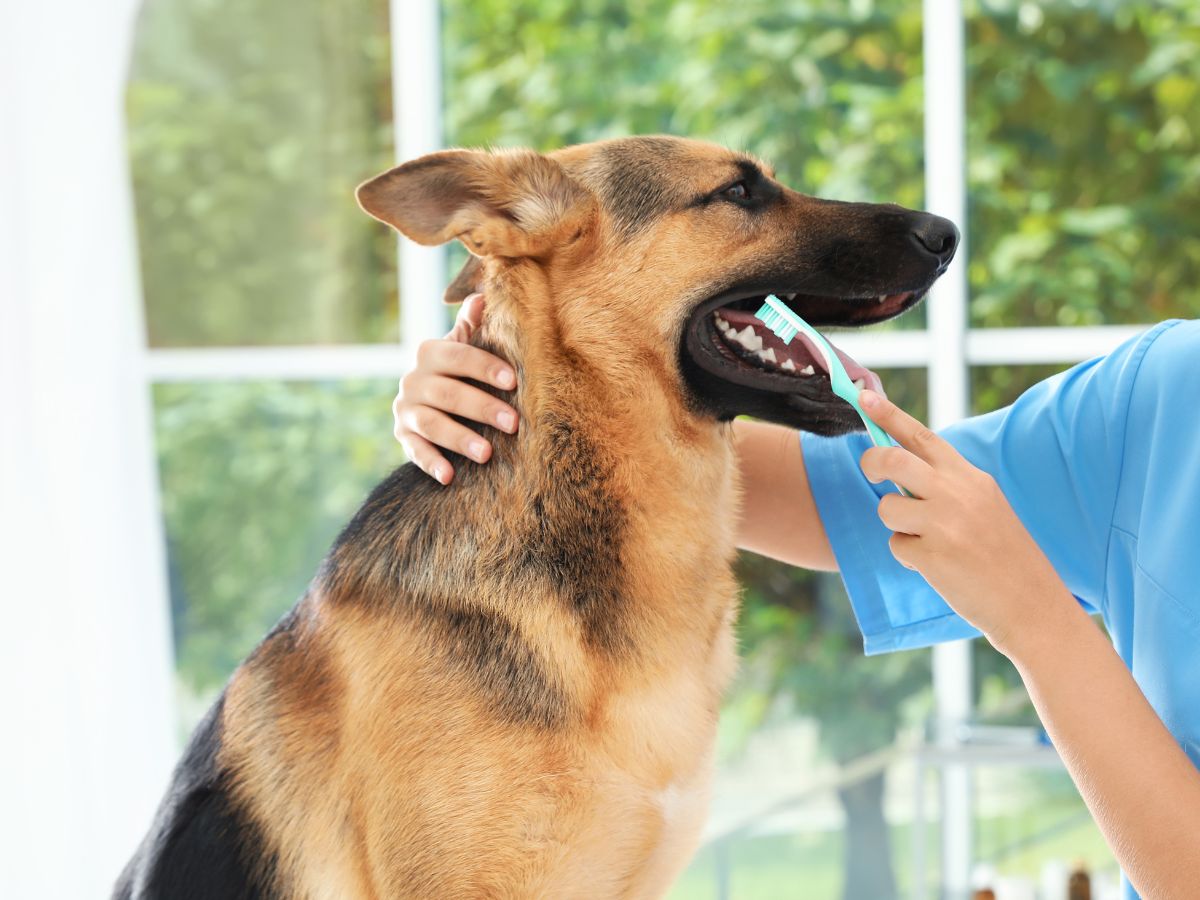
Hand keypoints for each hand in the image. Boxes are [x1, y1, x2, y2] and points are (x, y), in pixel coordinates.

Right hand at [393, 293, 518, 484]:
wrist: (426, 398)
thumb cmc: (459, 370)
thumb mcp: (464, 345)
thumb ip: (473, 324)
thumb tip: (484, 294)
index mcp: (430, 352)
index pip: (458, 356)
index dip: (485, 367)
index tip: (513, 381)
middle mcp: (413, 379)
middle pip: (448, 393)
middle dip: (482, 408)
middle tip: (514, 424)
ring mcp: (406, 409)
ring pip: (432, 423)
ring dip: (459, 438)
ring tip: (487, 454)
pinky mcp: (403, 436)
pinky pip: (414, 450)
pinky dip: (431, 463)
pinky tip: (449, 476)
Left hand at [856, 390, 1073, 654]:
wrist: (1033, 604)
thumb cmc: (1004, 555)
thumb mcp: (985, 505)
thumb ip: (948, 484)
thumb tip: (899, 467)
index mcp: (970, 477)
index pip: (921, 436)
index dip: (889, 414)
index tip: (863, 395)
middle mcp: (957, 493)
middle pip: (892, 460)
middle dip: (871, 463)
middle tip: (871, 473)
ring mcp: (945, 523)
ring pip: (887, 508)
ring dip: (897, 525)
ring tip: (928, 541)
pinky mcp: (933, 555)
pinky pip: (897, 545)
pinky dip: (909, 557)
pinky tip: (938, 566)